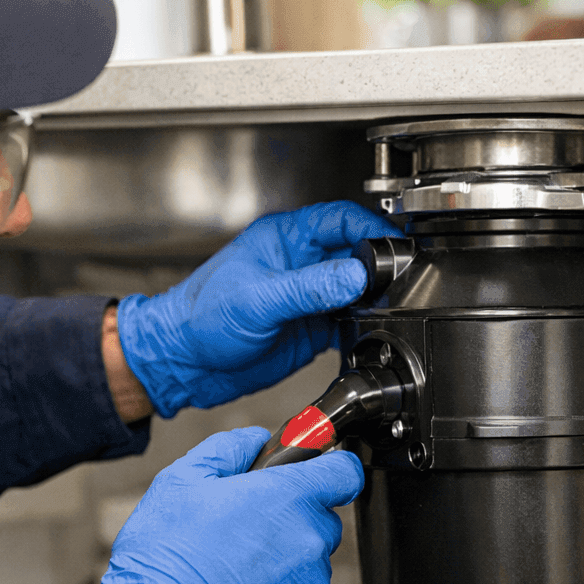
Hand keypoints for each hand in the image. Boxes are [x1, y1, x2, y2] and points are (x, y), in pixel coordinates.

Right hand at [72, 426, 364, 583]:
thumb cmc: (168, 561)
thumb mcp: (181, 483)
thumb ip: (227, 451)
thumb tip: (255, 440)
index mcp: (289, 497)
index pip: (344, 471)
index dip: (329, 469)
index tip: (313, 474)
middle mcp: (311, 539)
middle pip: (321, 519)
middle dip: (291, 521)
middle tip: (245, 533)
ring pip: (309, 563)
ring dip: (284, 564)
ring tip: (234, 575)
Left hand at [116, 201, 399, 417]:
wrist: (184, 364)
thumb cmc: (200, 318)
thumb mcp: (257, 299)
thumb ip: (309, 287)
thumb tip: (357, 276)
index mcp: (286, 239)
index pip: (341, 219)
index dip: (371, 229)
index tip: (394, 247)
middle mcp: (303, 263)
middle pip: (357, 253)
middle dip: (381, 266)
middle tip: (399, 283)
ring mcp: (310, 296)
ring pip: (358, 289)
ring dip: (375, 299)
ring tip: (386, 310)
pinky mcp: (313, 327)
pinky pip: (350, 321)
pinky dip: (365, 327)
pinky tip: (369, 333)